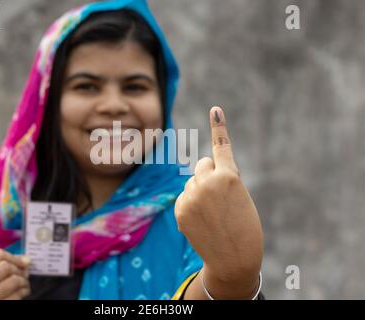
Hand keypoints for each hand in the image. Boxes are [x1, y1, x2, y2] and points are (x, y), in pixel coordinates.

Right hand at [0, 248, 30, 299]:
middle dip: (20, 270)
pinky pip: (17, 294)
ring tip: (24, 283)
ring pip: (14, 280)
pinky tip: (23, 291)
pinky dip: (24, 291)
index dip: (14, 257)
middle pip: (7, 266)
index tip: (23, 262)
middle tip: (25, 274)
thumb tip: (26, 260)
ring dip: (24, 281)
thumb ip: (1, 265)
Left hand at [174, 106, 262, 298]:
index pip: (222, 148)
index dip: (219, 127)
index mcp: (229, 177)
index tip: (215, 109)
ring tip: (213, 214)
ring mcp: (191, 197)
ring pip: (192, 182)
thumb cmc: (244, 226)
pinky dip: (190, 205)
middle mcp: (208, 183)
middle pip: (202, 165)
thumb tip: (198, 174)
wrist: (234, 259)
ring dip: (200, 192)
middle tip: (219, 196)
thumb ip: (221, 180)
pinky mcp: (180, 210)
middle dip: (208, 174)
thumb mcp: (240, 198)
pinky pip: (183, 197)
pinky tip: (201, 221)